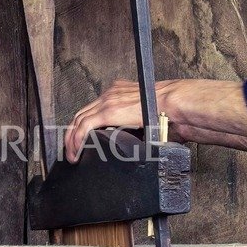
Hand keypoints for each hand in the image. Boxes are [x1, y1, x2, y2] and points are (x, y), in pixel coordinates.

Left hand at [63, 78, 246, 160]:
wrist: (175, 104)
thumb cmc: (170, 112)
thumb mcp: (149, 116)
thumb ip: (139, 123)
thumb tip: (142, 140)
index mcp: (120, 92)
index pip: (95, 107)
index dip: (84, 124)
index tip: (81, 138)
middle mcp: (111, 93)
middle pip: (82, 113)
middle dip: (73, 132)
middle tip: (71, 148)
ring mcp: (108, 101)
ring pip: (79, 120)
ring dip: (71, 139)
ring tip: (71, 154)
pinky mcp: (108, 112)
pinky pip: (83, 127)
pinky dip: (76, 140)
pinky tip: (74, 152)